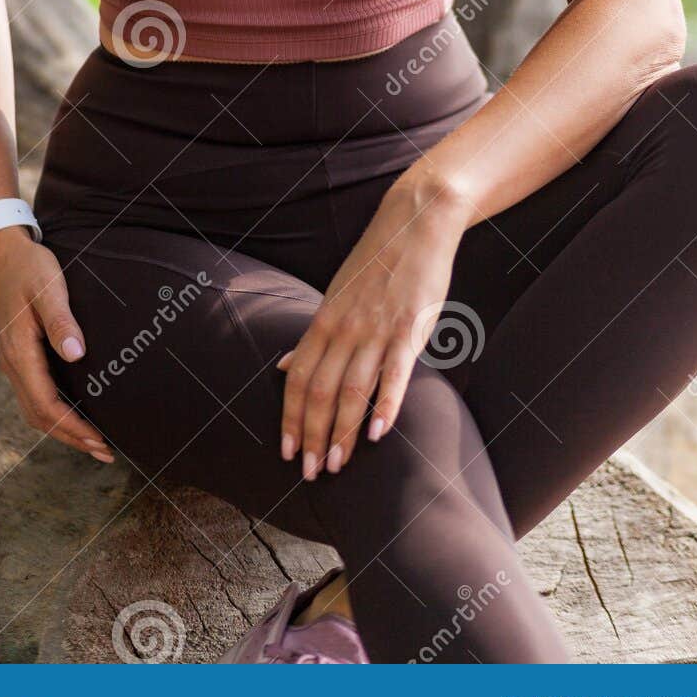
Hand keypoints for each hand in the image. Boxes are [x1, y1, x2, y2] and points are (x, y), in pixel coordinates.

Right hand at [0, 228, 114, 463]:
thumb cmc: (29, 266)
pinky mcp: (18, 354)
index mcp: (20, 352)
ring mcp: (13, 360)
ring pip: (35, 409)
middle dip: (71, 437)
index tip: (100, 440)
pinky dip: (53, 412)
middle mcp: (12, 363)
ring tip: (92, 441)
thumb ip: (62, 321)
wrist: (1, 251)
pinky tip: (72, 411)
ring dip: (62, 429)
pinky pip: (34, 394)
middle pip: (40, 416)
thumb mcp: (48, 288)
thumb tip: (77, 355)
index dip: (73, 427)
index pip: (46, 405)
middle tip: (104, 451)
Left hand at [276, 165, 469, 479]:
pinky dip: (385, 405)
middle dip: (310, 436)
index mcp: (324, 321)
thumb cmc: (376, 263)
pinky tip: (378, 433)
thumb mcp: (336, 296)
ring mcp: (376, 329)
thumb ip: (314, 336)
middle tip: (308, 473)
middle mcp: (344, 328)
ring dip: (341, 432)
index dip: (288, 418)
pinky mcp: (409, 328)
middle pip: (319, 391)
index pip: (297, 379)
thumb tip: (283, 365)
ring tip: (334, 465)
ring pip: (351, 390)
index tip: (285, 451)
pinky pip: (394, 374)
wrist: (414, 223)